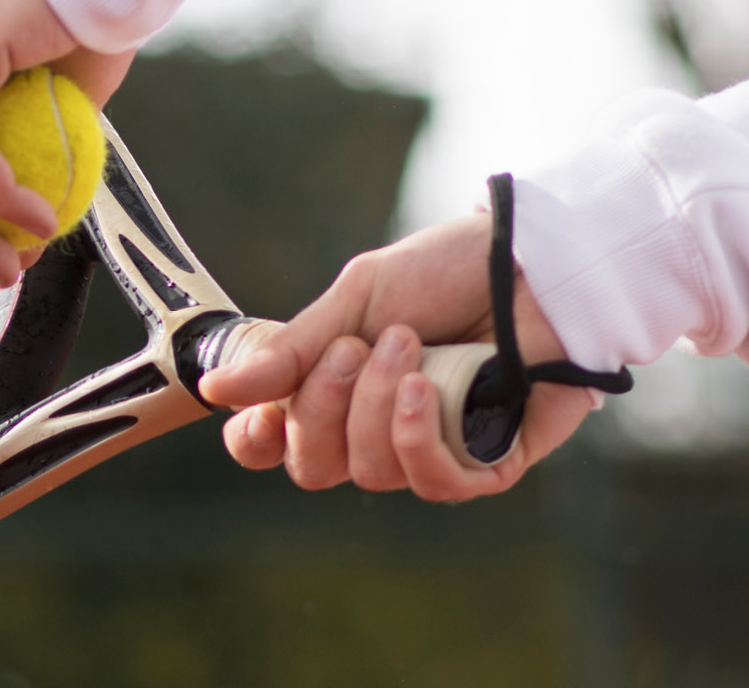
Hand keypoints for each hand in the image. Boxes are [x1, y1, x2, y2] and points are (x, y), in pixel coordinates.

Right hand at [199, 212, 594, 500]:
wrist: (534, 265)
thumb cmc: (448, 272)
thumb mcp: (356, 298)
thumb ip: (291, 349)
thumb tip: (214, 388)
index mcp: (334, 387)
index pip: (273, 444)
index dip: (255, 440)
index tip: (259, 415)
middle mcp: (373, 427)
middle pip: (311, 466)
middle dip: (322, 407)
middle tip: (356, 346)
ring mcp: (428, 448)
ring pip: (369, 472)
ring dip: (379, 406)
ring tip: (411, 346)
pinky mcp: (485, 463)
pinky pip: (432, 484)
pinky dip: (417, 440)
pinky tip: (426, 392)